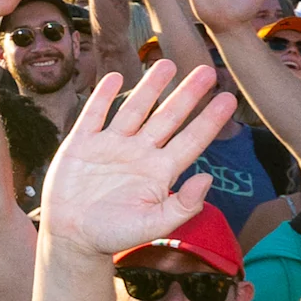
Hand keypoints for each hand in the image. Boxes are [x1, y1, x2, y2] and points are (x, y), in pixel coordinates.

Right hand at [36, 61, 231, 260]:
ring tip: (167, 63)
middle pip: (168, 117)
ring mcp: (111, 145)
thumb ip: (183, 205)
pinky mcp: (82, 143)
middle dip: (188, 94)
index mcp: (160, 172)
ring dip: (151, 87)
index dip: (210, 120)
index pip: (191, 140)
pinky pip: (95, 114)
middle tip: (208, 70)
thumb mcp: (153, 225)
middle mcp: (139, 153)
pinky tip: (114, 77)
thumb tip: (208, 178)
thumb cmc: (114, 235)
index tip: (228, 99)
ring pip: (135, 109)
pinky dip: (104, 96)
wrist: (72, 237)